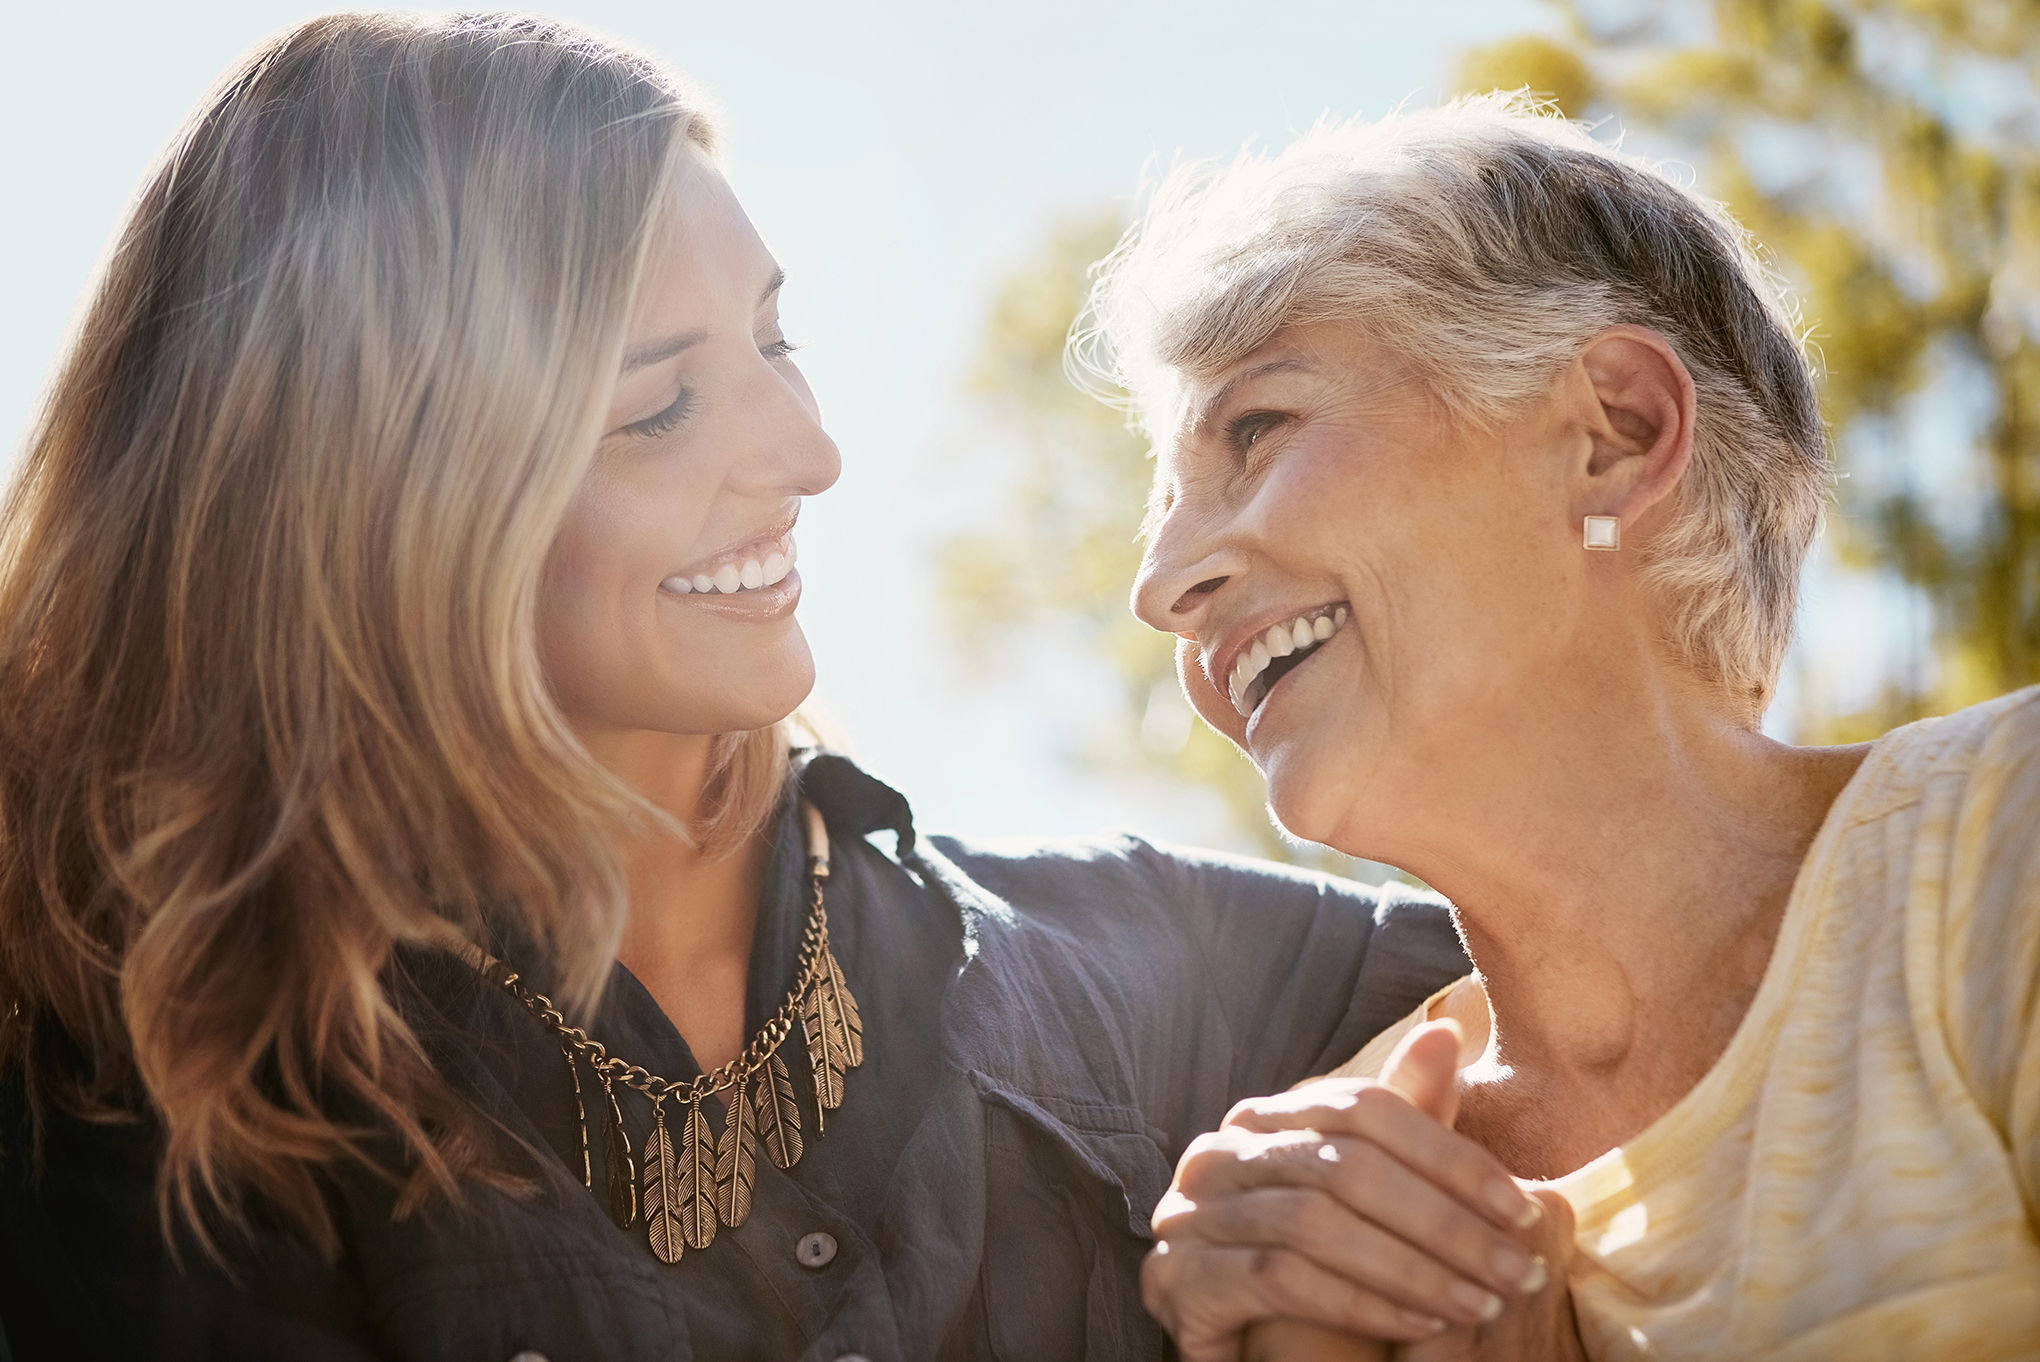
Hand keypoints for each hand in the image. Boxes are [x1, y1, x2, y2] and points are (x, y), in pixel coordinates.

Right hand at [1143, 1022, 1550, 1361]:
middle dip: (1445, 1222)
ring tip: (1479, 1304)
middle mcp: (1219, 1153)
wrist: (1246, 1351)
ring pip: (1315, 1222)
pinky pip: (1280, 1278)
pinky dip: (1359, 1302)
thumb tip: (1449, 1029)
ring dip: (1413, 1269)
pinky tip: (1418, 1325)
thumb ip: (1405, 1119)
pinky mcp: (1179, 1277)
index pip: (1365, 1109)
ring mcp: (1189, 1212)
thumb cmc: (1317, 1267)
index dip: (1450, 1156)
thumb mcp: (1368, 1191)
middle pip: (1345, 1166)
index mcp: (1266, 1118)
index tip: (1524, 1210)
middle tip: (1516, 1271)